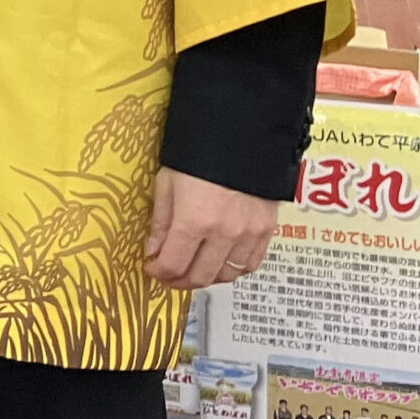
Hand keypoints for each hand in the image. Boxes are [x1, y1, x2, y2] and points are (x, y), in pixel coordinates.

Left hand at [145, 167, 279, 289]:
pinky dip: (234, 269)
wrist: (241, 137)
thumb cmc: (197, 156)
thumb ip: (161, 221)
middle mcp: (223, 233)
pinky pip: (251, 264)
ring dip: (206, 277)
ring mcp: (248, 234)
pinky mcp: (267, 230)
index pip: (173, 264)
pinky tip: (220, 262)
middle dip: (179, 281)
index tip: (152, 267)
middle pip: (199, 277)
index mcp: (194, 220)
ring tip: (193, 268)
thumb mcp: (167, 183)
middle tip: (169, 275)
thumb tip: (154, 250)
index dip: (158, 272)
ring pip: (227, 275)